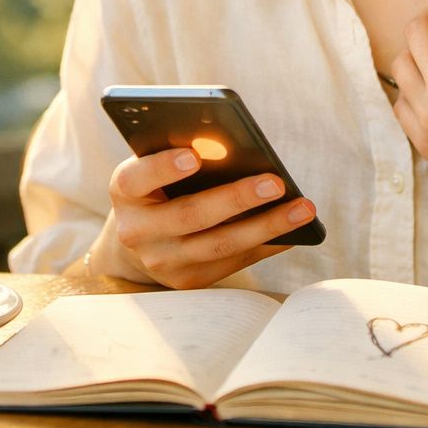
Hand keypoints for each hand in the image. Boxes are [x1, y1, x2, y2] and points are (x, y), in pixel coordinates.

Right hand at [92, 147, 317, 288]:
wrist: (141, 234)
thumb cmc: (160, 181)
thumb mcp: (159, 162)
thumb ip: (183, 150)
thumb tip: (231, 147)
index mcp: (124, 190)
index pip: (137, 178)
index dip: (163, 168)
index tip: (193, 156)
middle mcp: (136, 230)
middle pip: (190, 215)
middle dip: (236, 198)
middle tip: (276, 182)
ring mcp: (161, 261)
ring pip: (219, 245)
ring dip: (266, 226)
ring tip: (303, 208)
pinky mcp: (188, 280)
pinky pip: (234, 262)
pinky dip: (267, 244)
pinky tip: (295, 229)